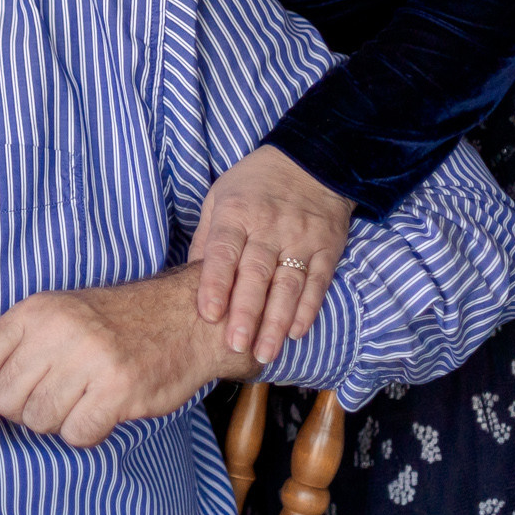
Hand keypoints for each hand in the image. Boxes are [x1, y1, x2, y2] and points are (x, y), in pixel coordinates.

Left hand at [0, 266, 260, 446]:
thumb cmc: (114, 325)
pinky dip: (86, 434)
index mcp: (35, 310)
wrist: (183, 318)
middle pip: (6, 399)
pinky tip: (101, 413)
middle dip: (25, 413)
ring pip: (39, 421)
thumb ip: (19, 349)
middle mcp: (57, 329)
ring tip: (82, 400)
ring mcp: (89, 358)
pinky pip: (76, 434)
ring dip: (58, 423)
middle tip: (55, 399)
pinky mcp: (119, 388)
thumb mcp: (59, 316)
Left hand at [189, 145, 354, 362]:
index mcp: (236, 212)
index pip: (223, 251)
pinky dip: (307, 310)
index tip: (208, 314)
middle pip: (256, 274)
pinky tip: (296, 333)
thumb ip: (205, 238)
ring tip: (265, 352)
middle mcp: (269, 226)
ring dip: (276, 322)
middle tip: (235, 345)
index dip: (215, 284)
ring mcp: (301, 238)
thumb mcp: (219, 197)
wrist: (311, 162)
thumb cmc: (254, 184)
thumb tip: (187, 279)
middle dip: (245, 313)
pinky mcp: (326, 248)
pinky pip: (317, 283)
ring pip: (288, 285)